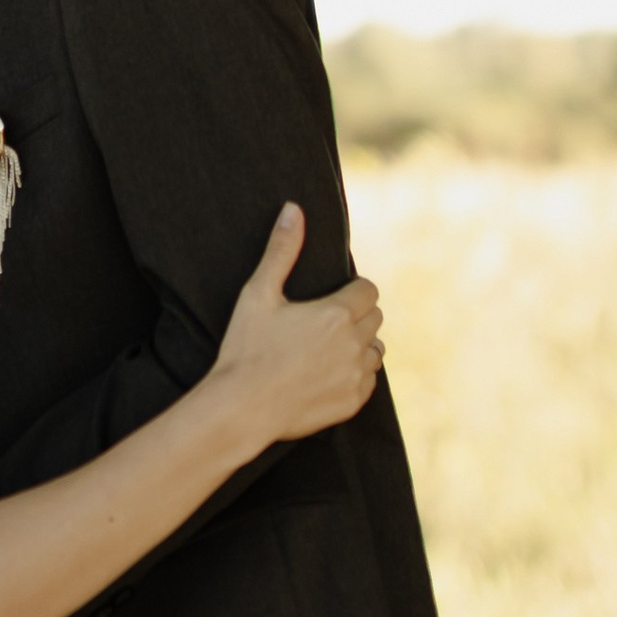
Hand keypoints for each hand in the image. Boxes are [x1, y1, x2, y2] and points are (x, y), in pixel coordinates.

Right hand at [211, 205, 383, 443]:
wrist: (241, 408)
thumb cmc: (247, 348)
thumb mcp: (258, 294)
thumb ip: (282, 250)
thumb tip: (293, 209)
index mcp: (336, 314)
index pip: (368, 290)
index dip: (351, 291)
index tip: (331, 298)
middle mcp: (354, 344)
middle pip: (374, 318)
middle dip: (355, 315)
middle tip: (322, 323)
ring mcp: (355, 376)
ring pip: (375, 350)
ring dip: (359, 345)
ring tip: (326, 349)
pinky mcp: (352, 403)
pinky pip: (369, 381)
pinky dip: (355, 375)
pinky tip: (327, 375)